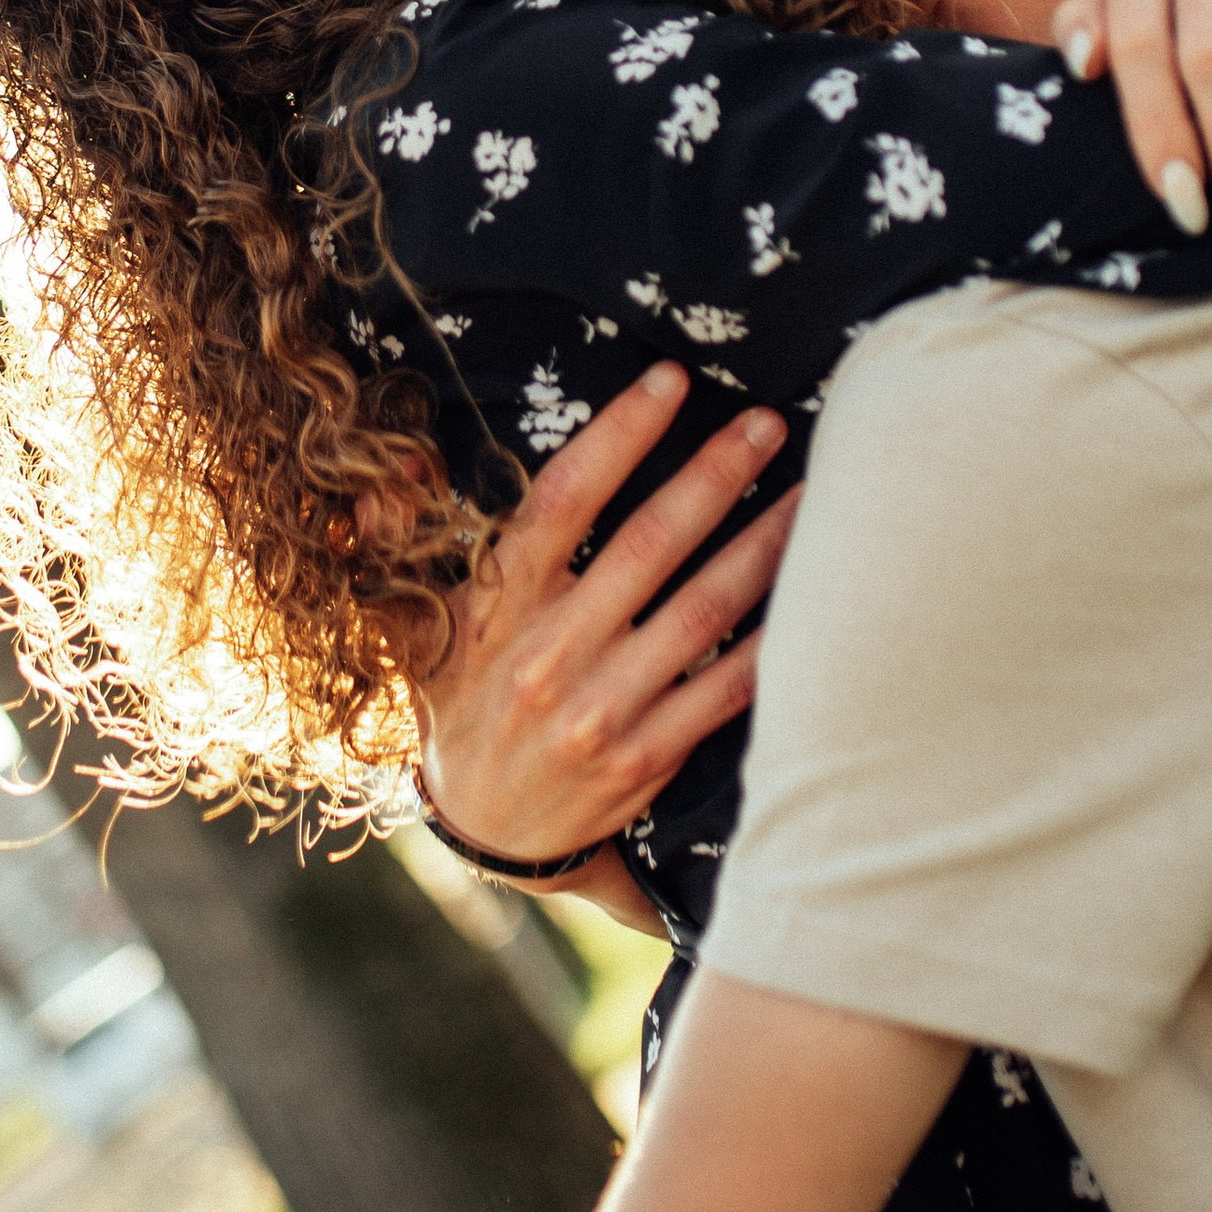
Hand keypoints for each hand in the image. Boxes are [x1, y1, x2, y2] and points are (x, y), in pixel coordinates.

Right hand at [416, 369, 793, 879]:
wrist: (482, 831)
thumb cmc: (461, 702)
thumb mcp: (418, 619)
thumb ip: (403, 536)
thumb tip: (396, 459)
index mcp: (501, 605)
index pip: (563, 498)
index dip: (620, 434)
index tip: (671, 380)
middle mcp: (552, 652)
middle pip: (649, 544)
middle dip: (715, 474)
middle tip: (769, 424)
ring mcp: (603, 707)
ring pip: (702, 611)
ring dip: (762, 547)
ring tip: (810, 495)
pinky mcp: (648, 755)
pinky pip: (725, 689)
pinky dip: (774, 642)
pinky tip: (815, 597)